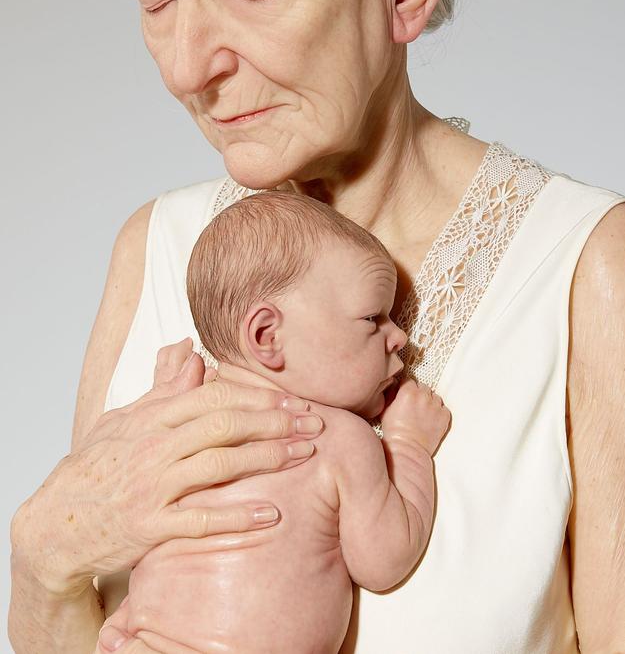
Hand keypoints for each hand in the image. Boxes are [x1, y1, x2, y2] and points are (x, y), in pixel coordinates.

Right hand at [13, 338, 323, 596]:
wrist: (56, 523)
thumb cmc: (97, 466)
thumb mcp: (125, 419)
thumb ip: (163, 388)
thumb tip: (189, 350)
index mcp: (152, 418)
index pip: (213, 395)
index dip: (257, 395)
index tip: (294, 397)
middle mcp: (154, 448)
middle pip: (224, 425)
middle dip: (275, 421)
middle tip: (315, 422)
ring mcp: (152, 487)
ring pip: (219, 465)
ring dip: (268, 458)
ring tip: (306, 455)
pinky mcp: (150, 527)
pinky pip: (200, 521)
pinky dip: (238, 516)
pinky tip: (272, 513)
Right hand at [380, 378, 450, 455]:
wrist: (408, 450)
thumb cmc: (394, 432)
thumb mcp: (385, 409)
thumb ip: (391, 394)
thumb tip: (394, 386)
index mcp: (408, 392)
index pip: (409, 381)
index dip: (405, 388)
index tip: (404, 395)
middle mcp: (423, 396)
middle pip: (423, 387)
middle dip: (418, 394)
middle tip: (413, 406)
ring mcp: (435, 406)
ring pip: (434, 397)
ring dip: (429, 402)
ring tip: (423, 414)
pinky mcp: (444, 416)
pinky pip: (443, 408)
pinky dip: (438, 412)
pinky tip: (430, 420)